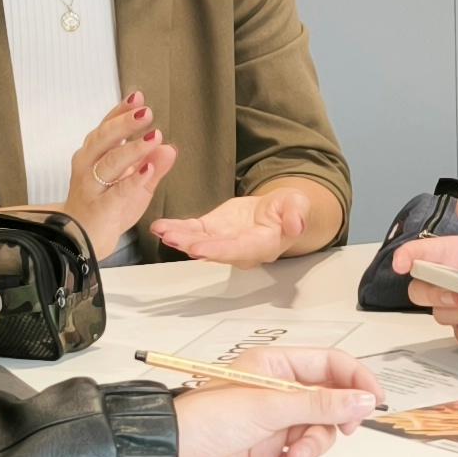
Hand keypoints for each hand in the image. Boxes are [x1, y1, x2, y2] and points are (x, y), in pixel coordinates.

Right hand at [66, 92, 176, 250]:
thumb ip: (153, 165)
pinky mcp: (100, 208)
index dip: (121, 111)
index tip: (138, 96)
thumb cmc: (105, 206)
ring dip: (132, 149)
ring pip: (109, 163)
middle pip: (104, 139)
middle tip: (146, 112)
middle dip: (125, 123)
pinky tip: (147, 170)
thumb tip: (170, 146)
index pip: (107, 127)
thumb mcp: (135, 183)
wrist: (81, 242)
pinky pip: (116, 192)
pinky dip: (132, 180)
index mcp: (94, 154)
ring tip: (153, 137)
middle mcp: (87, 166)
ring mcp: (91, 187)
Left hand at [150, 187, 305, 265]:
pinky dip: (175, 229)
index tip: (199, 248)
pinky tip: (159, 227)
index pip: (239, 251)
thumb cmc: (289, 209)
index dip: (218, 250)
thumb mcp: (298, 205)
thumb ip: (297, 214)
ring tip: (162, 231)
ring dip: (179, 238)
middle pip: (213, 250)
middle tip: (171, 238)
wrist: (277, 211)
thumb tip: (296, 225)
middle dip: (191, 245)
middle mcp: (239, 251)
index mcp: (262, 245)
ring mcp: (223, 242)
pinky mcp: (211, 232)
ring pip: (199, 243)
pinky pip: (191, 231)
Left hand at [163, 349, 378, 456]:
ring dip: (310, 450)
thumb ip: (320, 405)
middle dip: (332, 424)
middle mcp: (278, 394)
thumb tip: (364, 400)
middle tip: (342, 433)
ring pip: (318, 437)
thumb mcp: (268, 407)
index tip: (375, 401)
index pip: (330, 365)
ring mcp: (274, 427)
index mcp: (276, 367)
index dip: (357, 379)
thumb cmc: (207, 420)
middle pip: (330, 405)